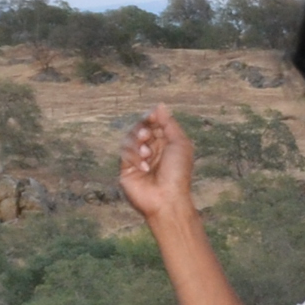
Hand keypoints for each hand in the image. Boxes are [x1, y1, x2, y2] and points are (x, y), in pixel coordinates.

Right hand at [117, 108, 198, 225]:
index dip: (151, 118)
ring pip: (129, 138)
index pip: (154, 123)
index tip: (151, 116)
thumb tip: (159, 105)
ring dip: (137, 142)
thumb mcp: (179, 143)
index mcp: (166, 143)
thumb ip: (168, 123)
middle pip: (140, 128)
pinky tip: (144, 167)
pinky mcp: (126, 169)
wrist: (167, 198)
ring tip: (147, 153)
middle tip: (147, 136)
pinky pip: (124, 153)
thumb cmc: (178, 172)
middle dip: (143, 129)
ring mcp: (138, 159)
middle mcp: (152, 150)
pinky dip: (134, 156)